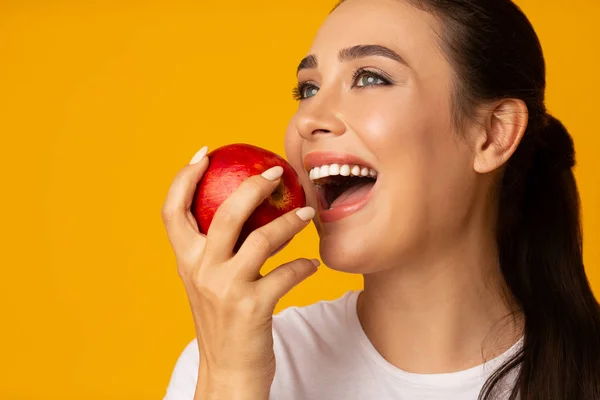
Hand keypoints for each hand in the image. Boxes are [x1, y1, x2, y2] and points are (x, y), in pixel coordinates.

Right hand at [161, 146, 318, 396]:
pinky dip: (304, 267)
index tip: (204, 153)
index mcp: (186, 262)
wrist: (228, 373)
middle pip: (225, 214)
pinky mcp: (253, 307)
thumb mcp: (207, 283)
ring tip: (308, 213)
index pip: (172, 211)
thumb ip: (214, 251)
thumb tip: (240, 210)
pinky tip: (313, 265)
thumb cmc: (222, 322)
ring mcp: (226, 289)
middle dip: (252, 186)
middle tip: (275, 173)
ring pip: (262, 239)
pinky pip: (287, 274)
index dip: (183, 178)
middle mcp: (200, 271)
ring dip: (290, 222)